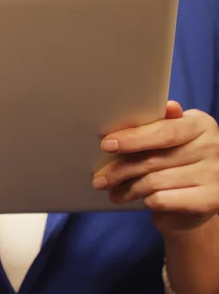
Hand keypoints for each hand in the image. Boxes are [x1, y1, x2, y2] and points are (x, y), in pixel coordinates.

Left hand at [92, 101, 218, 234]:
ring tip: (113, 191)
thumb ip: (164, 123)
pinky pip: (165, 200)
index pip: (163, 131)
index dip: (132, 138)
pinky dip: (147, 200)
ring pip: (155, 182)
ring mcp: (214, 175)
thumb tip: (167, 106)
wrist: (203, 195)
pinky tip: (138, 200)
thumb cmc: (182, 158)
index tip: (106, 144)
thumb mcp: (175, 136)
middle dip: (122, 168)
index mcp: (202, 124)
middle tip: (100, 177)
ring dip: (128, 188)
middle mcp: (212, 147)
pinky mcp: (211, 201)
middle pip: (154, 159)